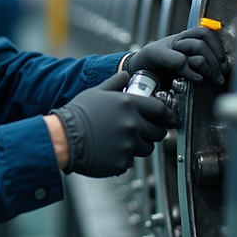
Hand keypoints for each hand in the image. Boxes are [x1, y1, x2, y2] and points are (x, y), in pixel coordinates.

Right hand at [50, 72, 178, 177]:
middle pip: (158, 132)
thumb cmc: (79, 113)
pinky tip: (110, 150)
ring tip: (121, 140)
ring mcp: (128, 145)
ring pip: (147, 148)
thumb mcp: (97, 92)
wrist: (64, 137)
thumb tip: (127, 74)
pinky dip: (124, 157)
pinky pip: (131, 161)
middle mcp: (132, 125)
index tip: (172, 119)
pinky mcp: (122, 162)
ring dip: (139, 145)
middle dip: (153, 131)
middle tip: (141, 130)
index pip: (161, 110)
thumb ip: (116, 83)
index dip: (170, 116)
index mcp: (129, 104)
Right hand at [126, 26, 227, 83]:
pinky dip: (192, 72)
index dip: (218, 47)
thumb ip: (197, 61)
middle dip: (215, 60)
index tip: (223, 64)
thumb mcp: (180, 63)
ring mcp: (169, 48)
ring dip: (206, 65)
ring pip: (196, 48)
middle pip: (203, 42)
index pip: (207, 33)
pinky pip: (180, 61)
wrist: (136, 71)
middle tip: (219, 75)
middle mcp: (178, 41)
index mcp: (184, 39)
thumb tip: (220, 68)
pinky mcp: (159, 56)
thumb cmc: (159, 67)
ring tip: (208, 77)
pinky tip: (197, 79)